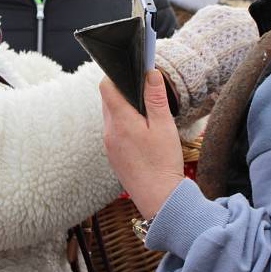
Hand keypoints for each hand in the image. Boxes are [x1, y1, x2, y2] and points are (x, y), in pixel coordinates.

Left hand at [100, 69, 183, 218]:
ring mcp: (109, 145)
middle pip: (108, 100)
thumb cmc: (163, 163)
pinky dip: (124, 124)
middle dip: (123, 91)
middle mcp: (109, 131)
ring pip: (111, 116)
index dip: (116, 75)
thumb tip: (150, 72)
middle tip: (144, 90)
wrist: (159, 200)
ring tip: (145, 111)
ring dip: (124, 108)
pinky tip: (142, 131)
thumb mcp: (164, 126)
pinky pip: (114, 131)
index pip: (106, 86)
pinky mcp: (113, 155)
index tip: (131, 71)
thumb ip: (155, 97)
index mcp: (120, 120)